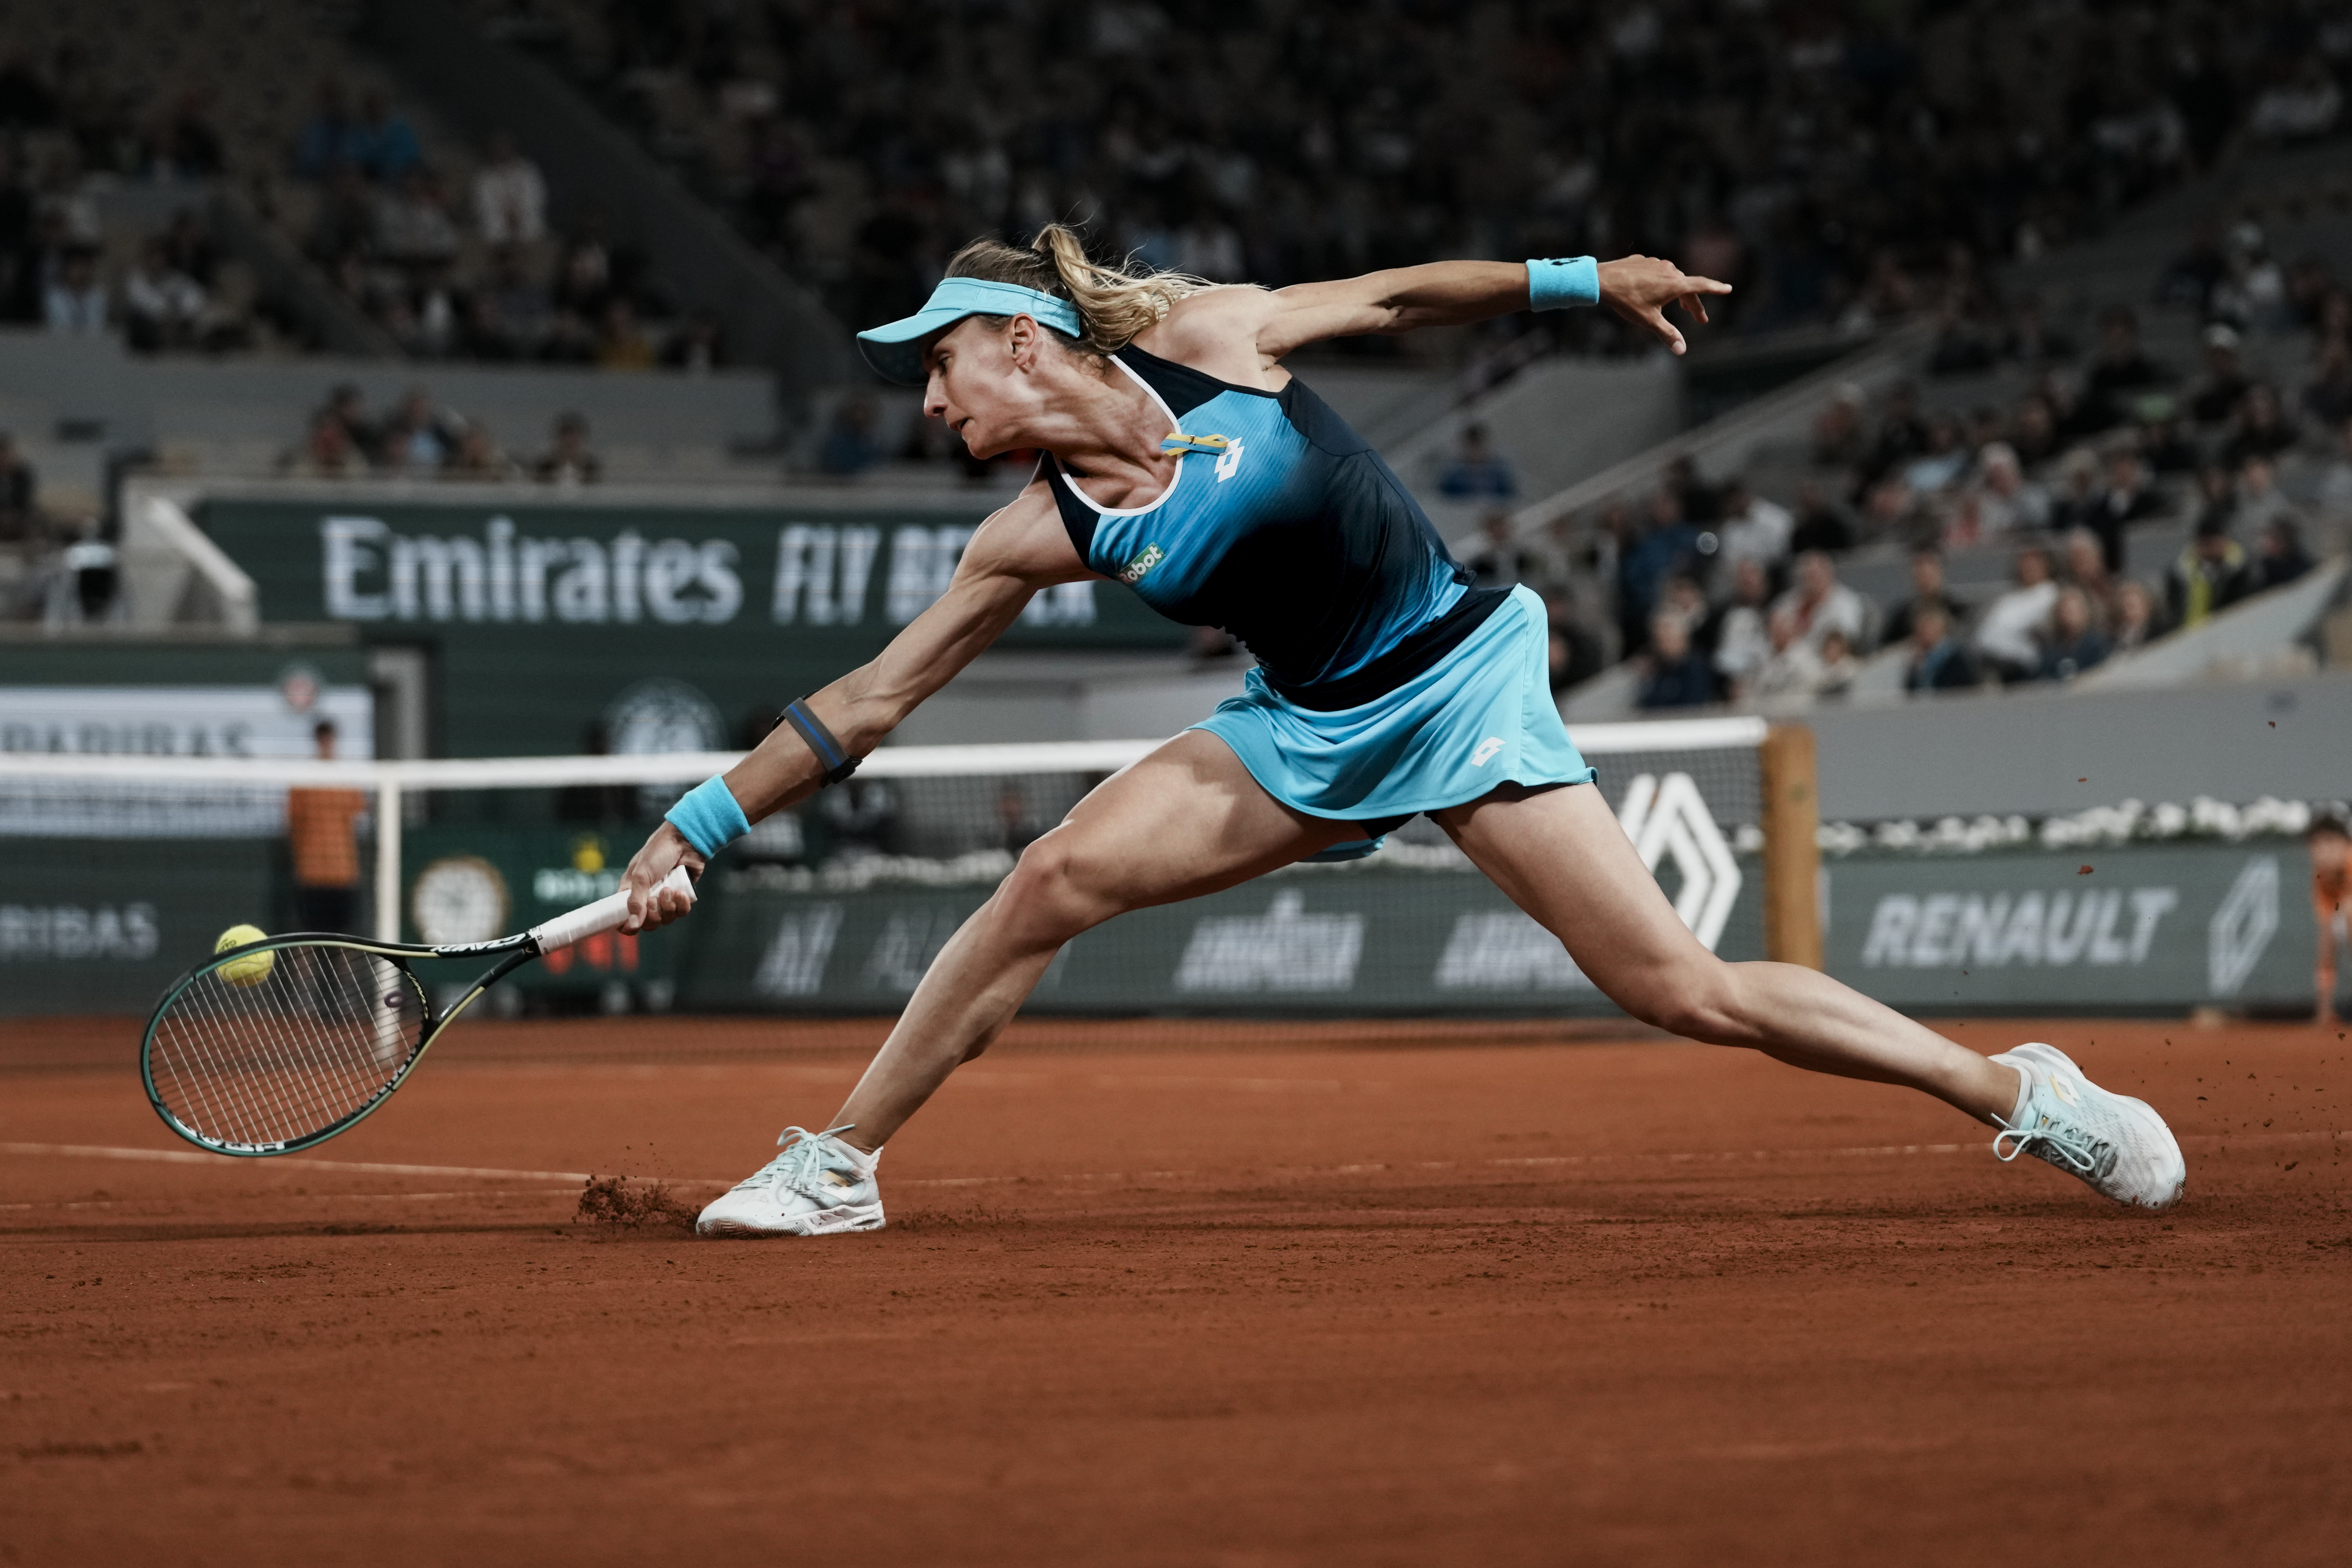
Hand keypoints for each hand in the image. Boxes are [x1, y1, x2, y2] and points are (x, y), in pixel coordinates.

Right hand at [619, 821, 704, 933]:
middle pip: (648, 924)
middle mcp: (647, 898)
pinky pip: (681, 913)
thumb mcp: (641, 874)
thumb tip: (632, 926)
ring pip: (666, 919)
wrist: (685, 840)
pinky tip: (681, 892)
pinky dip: (681, 905)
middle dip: (653, 914)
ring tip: (669, 890)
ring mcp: (665, 899)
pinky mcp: (682, 897)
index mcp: (631, 892)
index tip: (631, 927)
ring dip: (667, 907)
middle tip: (653, 898)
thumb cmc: (658, 852)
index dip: (628, 926)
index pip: (625, 918)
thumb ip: (635, 901)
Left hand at [1596, 255, 1732, 355]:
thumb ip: (1668, 334)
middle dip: (1693, 304)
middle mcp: (1669, 270)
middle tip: (1699, 319)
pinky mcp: (1644, 261)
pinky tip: (1654, 291)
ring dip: (1678, 292)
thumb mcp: (1649, 321)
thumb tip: (1682, 351)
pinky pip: (1658, 273)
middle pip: (1688, 287)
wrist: (1602, 280)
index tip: (1728, 289)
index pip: (1702, 286)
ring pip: (1673, 279)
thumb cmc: (1627, 300)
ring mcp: (1656, 263)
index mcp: (1675, 283)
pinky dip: (1662, 283)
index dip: (1716, 288)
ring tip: (1679, 306)